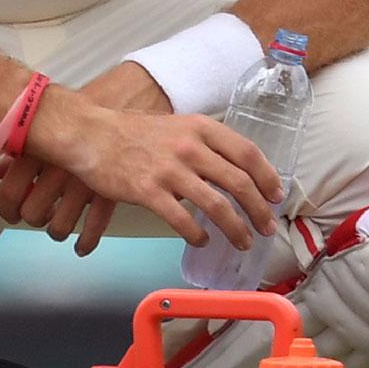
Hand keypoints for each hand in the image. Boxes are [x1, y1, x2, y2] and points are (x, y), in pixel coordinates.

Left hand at [0, 63, 170, 255]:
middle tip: (37, 216)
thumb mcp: (45, 132)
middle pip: (33, 213)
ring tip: (58, 227)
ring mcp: (83, 183)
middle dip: (33, 219)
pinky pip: (93, 227)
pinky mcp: (109, 192)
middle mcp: (57, 169)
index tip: (9, 214)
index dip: (6, 209)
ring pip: (60, 225)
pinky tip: (81, 245)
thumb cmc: (82, 116)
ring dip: (56, 230)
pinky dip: (86, 241)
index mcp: (38, 152)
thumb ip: (14, 156)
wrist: (125, 103)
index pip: (9, 192)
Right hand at [11, 88, 283, 252]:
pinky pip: (183, 220)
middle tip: (266, 228)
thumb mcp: (177, 126)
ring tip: (242, 242)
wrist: (91, 134)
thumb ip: (204, 144)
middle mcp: (191, 147)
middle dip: (259, 211)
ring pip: (217, 206)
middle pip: (239, 183)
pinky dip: (198, 235)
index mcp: (201, 128)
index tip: (276, 196)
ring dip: (236, 229)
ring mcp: (170, 170)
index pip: (248, 153)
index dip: (268, 178)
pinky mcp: (149, 191)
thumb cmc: (134, 132)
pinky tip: (202, 240)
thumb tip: (233, 170)